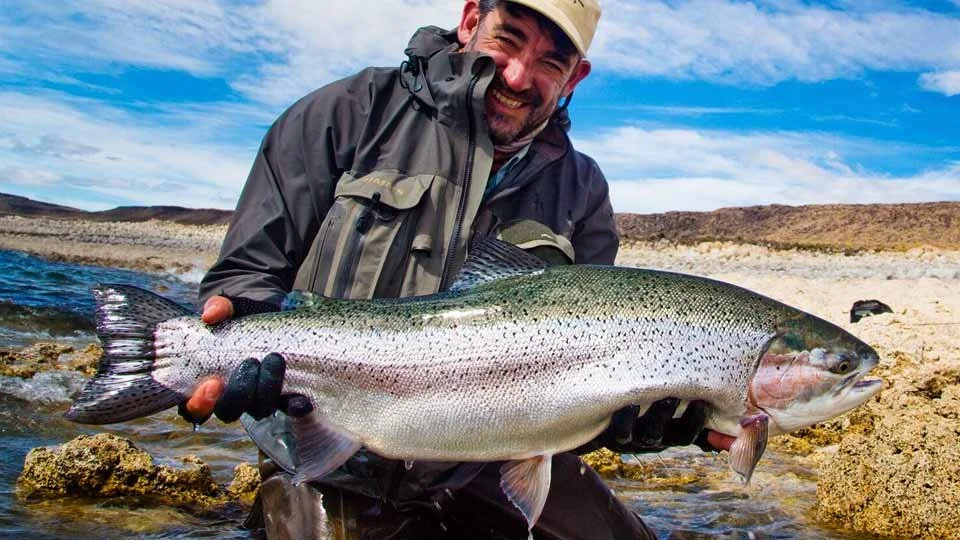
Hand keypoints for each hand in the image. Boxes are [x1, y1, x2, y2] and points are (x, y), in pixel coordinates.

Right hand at [179, 297, 307, 423]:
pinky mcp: (282, 394)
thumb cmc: (238, 316)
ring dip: (266, 389)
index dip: (200, 404)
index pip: (194, 408)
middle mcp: (230, 396)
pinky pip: (288, 408)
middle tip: (250, 363)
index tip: (212, 383)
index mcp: (206, 382)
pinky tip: (302, 398)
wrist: (266, 313)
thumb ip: (217, 308)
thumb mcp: (228, 308)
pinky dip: (295, 405)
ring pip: (258, 410)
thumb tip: (210, 315)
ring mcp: (257, 397)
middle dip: (239, 393)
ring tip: (273, 359)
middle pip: (228, 412)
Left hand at [579, 398, 731, 453]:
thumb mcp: (652, 396)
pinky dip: (626, 419)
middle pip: (669, 435)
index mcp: (664, 432)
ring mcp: (628, 439)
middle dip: (676, 416)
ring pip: (648, 434)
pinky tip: (629, 402)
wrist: (582, 414)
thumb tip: (702, 386)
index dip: (697, 422)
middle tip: (682, 395)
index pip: (687, 433)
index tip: (703, 401)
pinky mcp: (607, 436)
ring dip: (658, 417)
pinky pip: (620, 433)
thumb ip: (675, 391)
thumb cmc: (628, 399)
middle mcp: (648, 439)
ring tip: (662, 395)